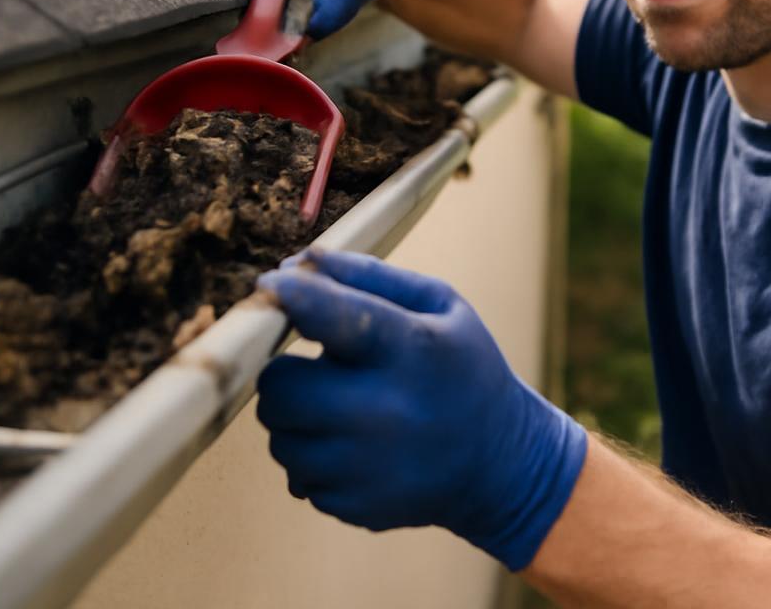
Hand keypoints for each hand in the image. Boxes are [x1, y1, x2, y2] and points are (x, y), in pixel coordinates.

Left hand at [255, 250, 588, 569]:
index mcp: (413, 350)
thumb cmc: (461, 367)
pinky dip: (314, 458)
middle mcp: (388, 413)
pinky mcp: (354, 508)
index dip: (291, 295)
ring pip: (279, 437)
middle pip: (280, 388)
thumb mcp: (439, 305)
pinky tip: (352, 447)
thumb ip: (369, 276)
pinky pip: (297, 476)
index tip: (270, 286)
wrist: (500, 463)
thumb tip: (296, 262)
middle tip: (312, 370)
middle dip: (285, 372)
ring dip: (296, 419)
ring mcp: (369, 468)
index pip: (332, 315)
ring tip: (338, 410)